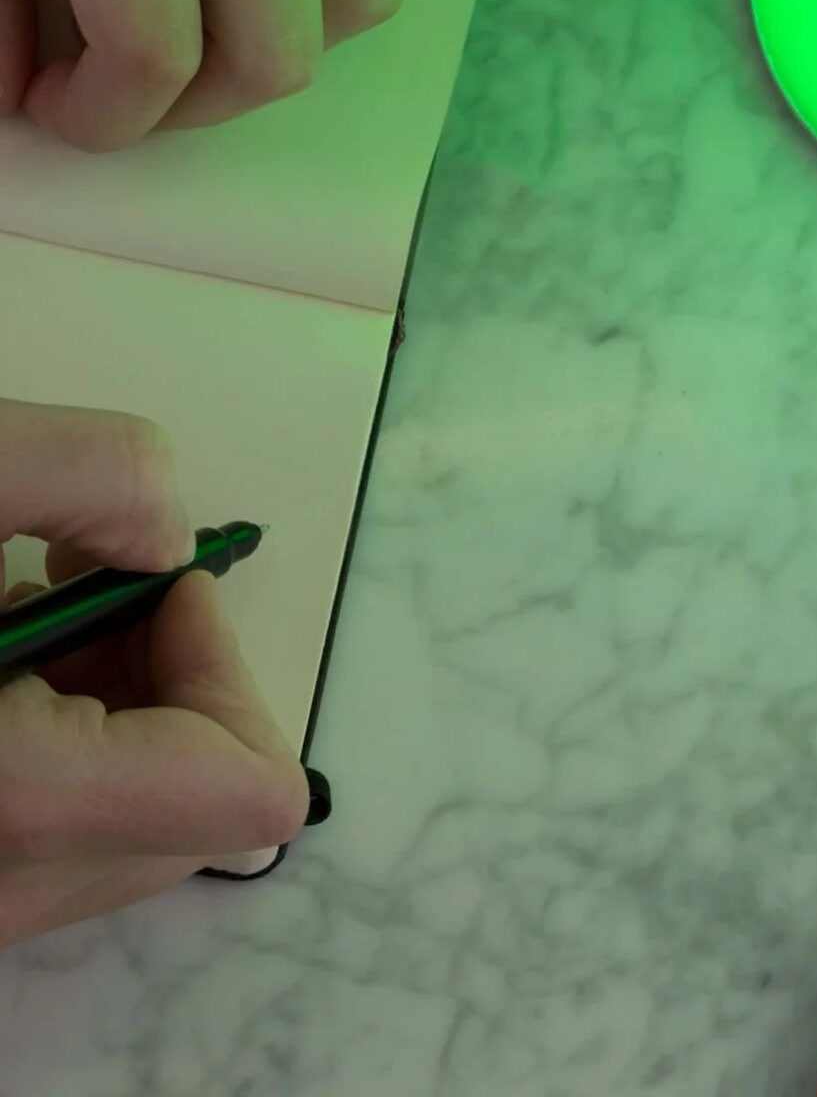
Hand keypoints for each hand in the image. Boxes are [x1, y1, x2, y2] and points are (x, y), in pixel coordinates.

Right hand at [0, 396, 310, 950]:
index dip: (227, 669)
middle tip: (86, 577)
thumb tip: (169, 532)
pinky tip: (1, 653)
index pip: (252, 791)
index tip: (157, 584)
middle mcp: (4, 887)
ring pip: (135, 819)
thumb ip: (92, 468)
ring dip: (116, 699)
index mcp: (21, 799)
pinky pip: (65, 829)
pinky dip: (62, 734)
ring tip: (29, 604)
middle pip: (203, 805)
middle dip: (172, 672)